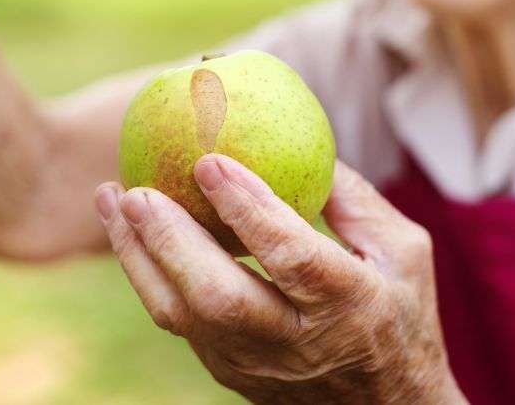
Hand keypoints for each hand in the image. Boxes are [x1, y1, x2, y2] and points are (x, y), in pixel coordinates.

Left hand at [95, 155, 464, 403]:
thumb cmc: (402, 313)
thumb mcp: (404, 250)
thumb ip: (355, 200)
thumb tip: (305, 141)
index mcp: (349, 304)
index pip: (290, 254)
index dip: (248, 207)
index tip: (209, 160)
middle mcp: (296, 342)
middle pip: (217, 296)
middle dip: (168, 239)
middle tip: (135, 188)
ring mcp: (256, 365)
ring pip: (182, 316)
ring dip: (138, 256)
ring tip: (110, 199)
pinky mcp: (228, 372)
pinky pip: (178, 322)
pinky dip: (148, 274)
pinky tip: (132, 233)